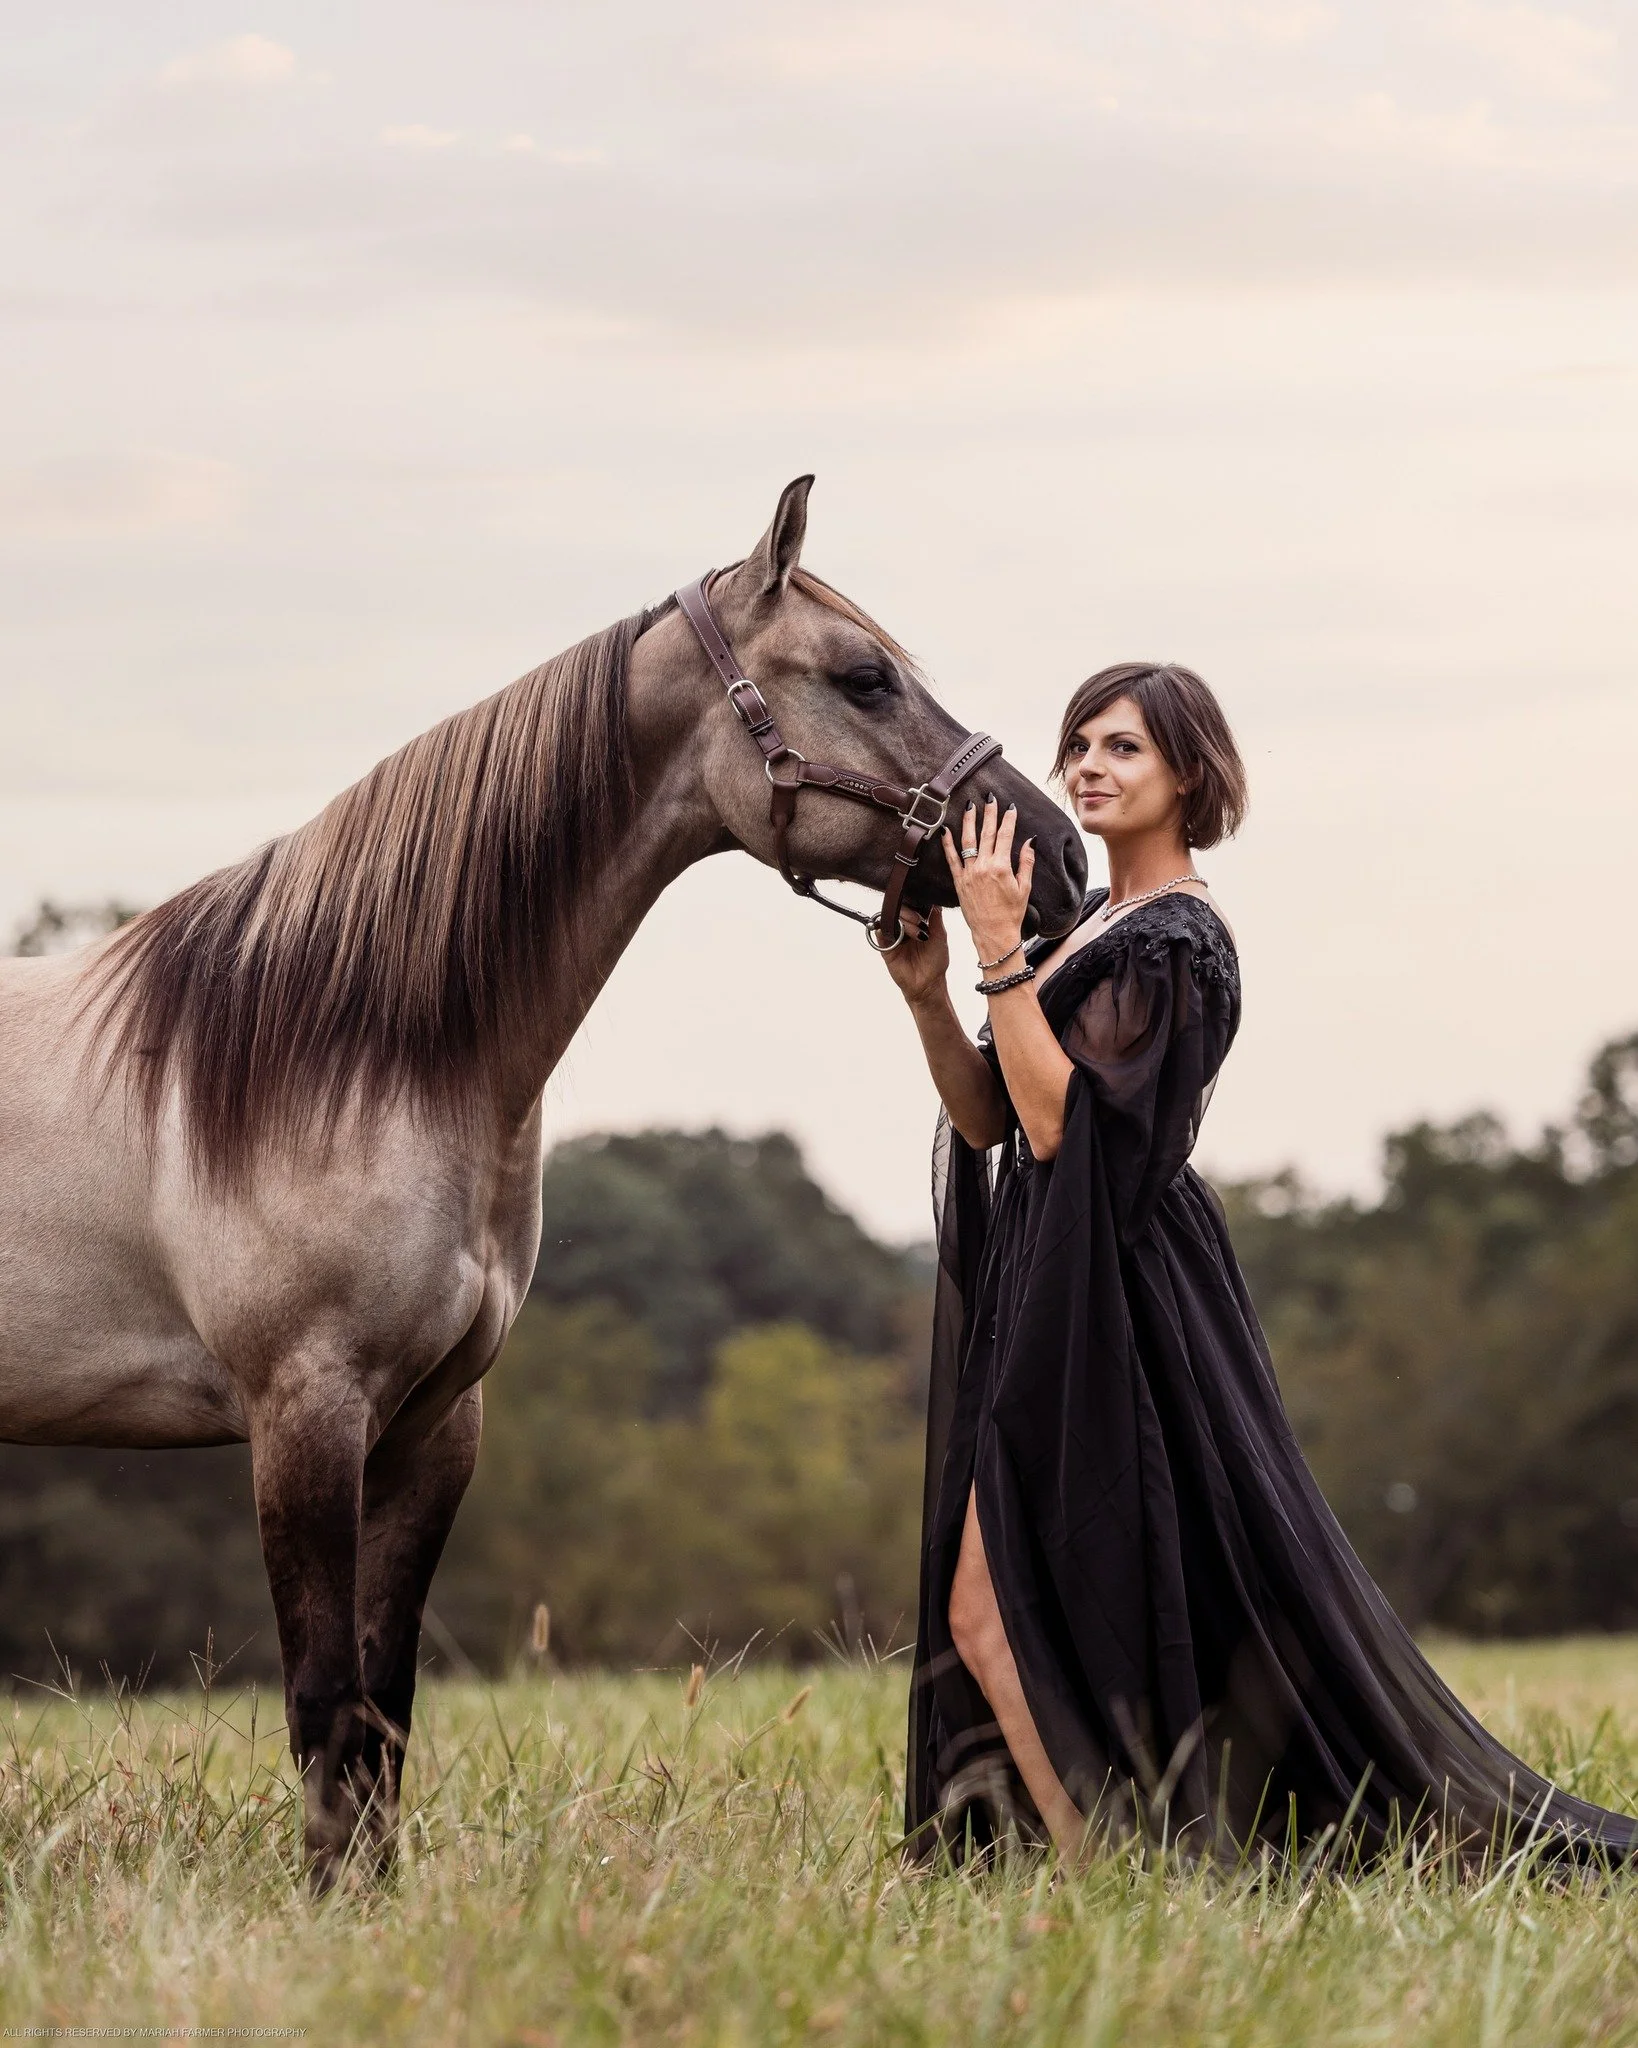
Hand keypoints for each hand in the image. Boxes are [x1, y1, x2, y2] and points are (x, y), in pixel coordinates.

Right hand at [878, 904, 950, 1007]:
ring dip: (900, 922)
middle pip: (898, 911)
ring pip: (889, 920)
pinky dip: (883, 930)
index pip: (910, 907)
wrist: (929, 983)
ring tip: (913, 933)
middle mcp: (904, 929)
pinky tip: (893, 933)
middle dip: (909, 914)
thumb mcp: (940, 937)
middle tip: (919, 923)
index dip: (914, 905)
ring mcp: (894, 938)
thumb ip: (936, 919)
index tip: (922, 911)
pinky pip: (880, 935)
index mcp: (916, 924)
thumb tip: (935, 902)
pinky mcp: (886, 948)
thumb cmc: (936, 962)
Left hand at [943, 797, 1034, 961]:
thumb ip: (1026, 862)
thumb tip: (1030, 842)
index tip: (1010, 807)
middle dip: (989, 813)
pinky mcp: (959, 882)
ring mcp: (969, 873)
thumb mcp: (1024, 888)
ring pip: (967, 841)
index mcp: (1001, 867)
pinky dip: (947, 844)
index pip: (1006, 836)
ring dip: (969, 821)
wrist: (993, 934)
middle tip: (990, 798)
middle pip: (987, 833)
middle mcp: (983, 867)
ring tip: (970, 806)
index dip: (1008, 819)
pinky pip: (951, 859)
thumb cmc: (1011, 914)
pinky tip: (946, 830)